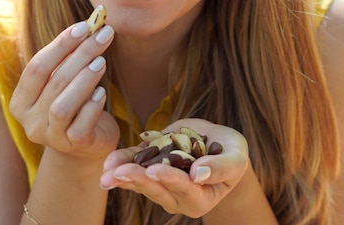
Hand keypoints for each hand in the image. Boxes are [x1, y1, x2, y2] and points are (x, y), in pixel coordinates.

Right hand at [9, 21, 119, 160]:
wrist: (87, 146)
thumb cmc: (76, 106)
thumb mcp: (66, 83)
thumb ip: (69, 59)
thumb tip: (92, 24)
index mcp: (21, 101)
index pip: (37, 67)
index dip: (60, 45)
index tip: (85, 26)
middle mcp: (30, 120)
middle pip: (53, 81)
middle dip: (80, 54)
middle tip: (103, 35)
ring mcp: (50, 136)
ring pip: (62, 104)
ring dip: (83, 80)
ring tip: (101, 62)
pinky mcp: (72, 146)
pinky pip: (80, 124)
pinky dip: (91, 106)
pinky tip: (101, 93)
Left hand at [100, 118, 248, 217]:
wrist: (219, 146)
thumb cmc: (232, 154)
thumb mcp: (235, 158)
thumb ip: (221, 167)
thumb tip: (198, 173)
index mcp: (201, 198)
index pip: (184, 190)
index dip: (170, 179)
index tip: (155, 170)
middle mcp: (177, 197)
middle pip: (157, 189)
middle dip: (138, 179)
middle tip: (119, 172)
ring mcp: (163, 184)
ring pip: (141, 182)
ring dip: (123, 175)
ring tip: (107, 171)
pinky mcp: (152, 167)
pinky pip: (135, 165)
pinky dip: (122, 161)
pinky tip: (109, 162)